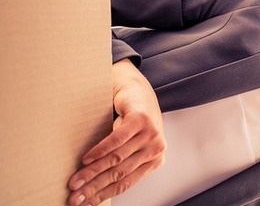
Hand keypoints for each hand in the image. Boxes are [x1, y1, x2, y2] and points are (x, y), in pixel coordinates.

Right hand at [67, 59, 165, 205]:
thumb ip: (120, 164)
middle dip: (94, 188)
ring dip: (92, 172)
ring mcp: (151, 134)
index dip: (102, 195)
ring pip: (116, 159)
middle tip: (74, 198)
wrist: (137, 92)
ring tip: (75, 181)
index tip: (83, 204)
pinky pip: (118, 139)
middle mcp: (156, 149)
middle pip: (119, 173)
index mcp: (154, 161)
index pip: (125, 183)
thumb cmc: (131, 124)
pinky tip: (86, 159)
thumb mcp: (130, 147)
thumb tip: (92, 188)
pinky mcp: (142, 120)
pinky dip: (100, 151)